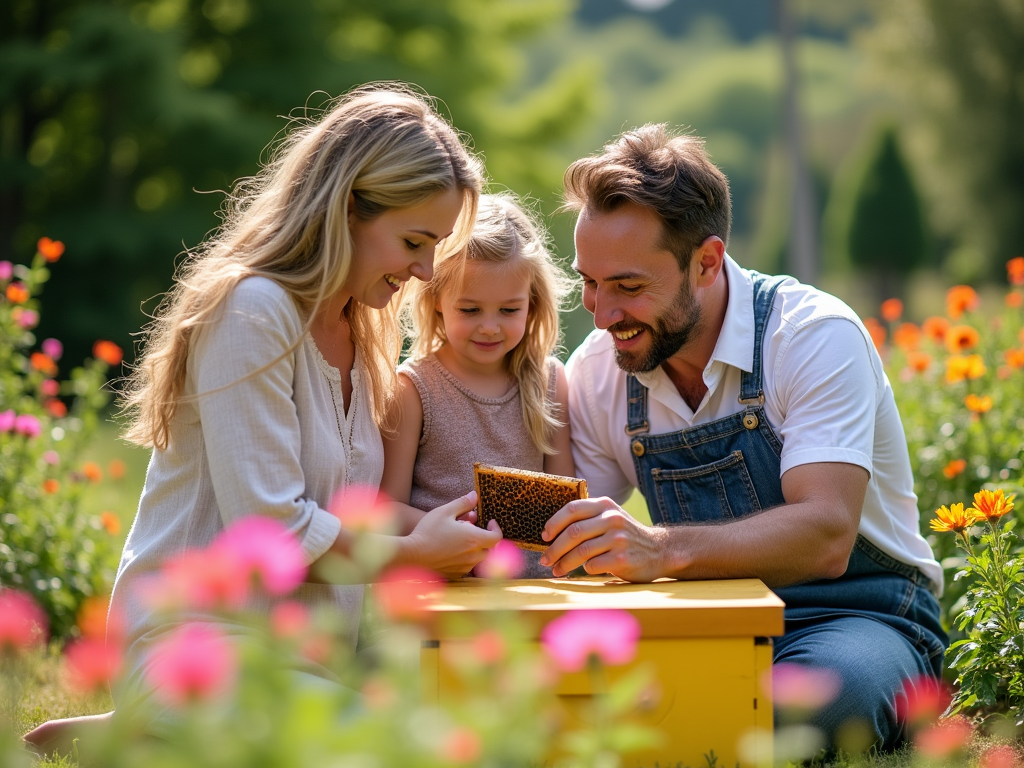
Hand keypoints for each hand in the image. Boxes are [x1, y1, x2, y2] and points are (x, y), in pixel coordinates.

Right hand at [406, 491, 501, 578]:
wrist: (411, 555)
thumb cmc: (428, 531)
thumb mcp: (445, 512)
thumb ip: (463, 503)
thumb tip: (474, 495)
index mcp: (474, 539)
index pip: (496, 537)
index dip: (495, 528)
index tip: (489, 522)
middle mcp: (473, 556)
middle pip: (488, 548)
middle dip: (483, 537)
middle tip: (471, 528)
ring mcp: (464, 567)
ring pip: (477, 558)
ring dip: (474, 548)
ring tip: (460, 539)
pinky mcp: (455, 575)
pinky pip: (466, 566)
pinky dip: (464, 558)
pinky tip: (452, 550)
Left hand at [540, 497, 667, 582]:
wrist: (660, 550)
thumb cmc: (626, 535)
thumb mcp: (610, 516)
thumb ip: (587, 517)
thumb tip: (550, 532)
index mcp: (605, 505)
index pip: (572, 509)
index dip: (554, 523)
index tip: (544, 537)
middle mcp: (612, 519)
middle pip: (573, 533)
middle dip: (554, 549)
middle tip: (545, 560)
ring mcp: (618, 538)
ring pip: (580, 552)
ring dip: (564, 563)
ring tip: (556, 570)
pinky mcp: (622, 558)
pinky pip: (593, 566)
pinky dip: (585, 569)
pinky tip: (585, 570)